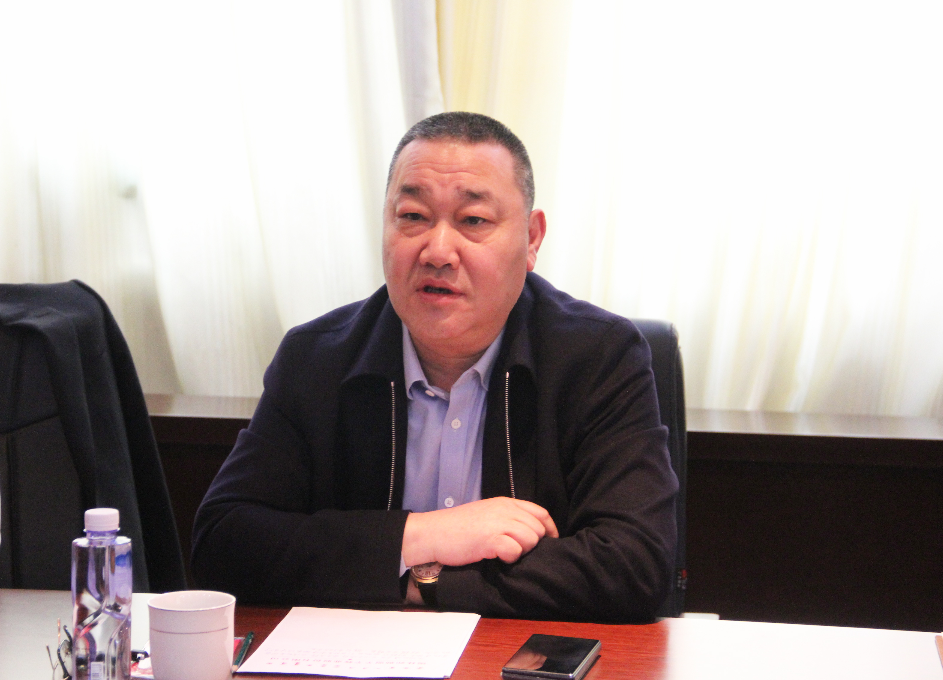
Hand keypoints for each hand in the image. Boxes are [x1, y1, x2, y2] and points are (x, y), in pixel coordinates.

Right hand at [402, 497, 557, 566]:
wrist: (432, 533)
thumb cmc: (457, 528)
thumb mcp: (486, 514)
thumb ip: (506, 518)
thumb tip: (528, 532)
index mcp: (505, 503)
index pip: (540, 512)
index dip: (550, 529)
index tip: (549, 542)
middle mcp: (504, 510)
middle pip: (538, 529)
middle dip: (533, 544)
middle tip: (517, 552)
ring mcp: (498, 523)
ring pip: (530, 539)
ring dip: (522, 551)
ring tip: (505, 554)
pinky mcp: (490, 539)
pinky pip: (515, 550)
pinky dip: (511, 558)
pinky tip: (499, 558)